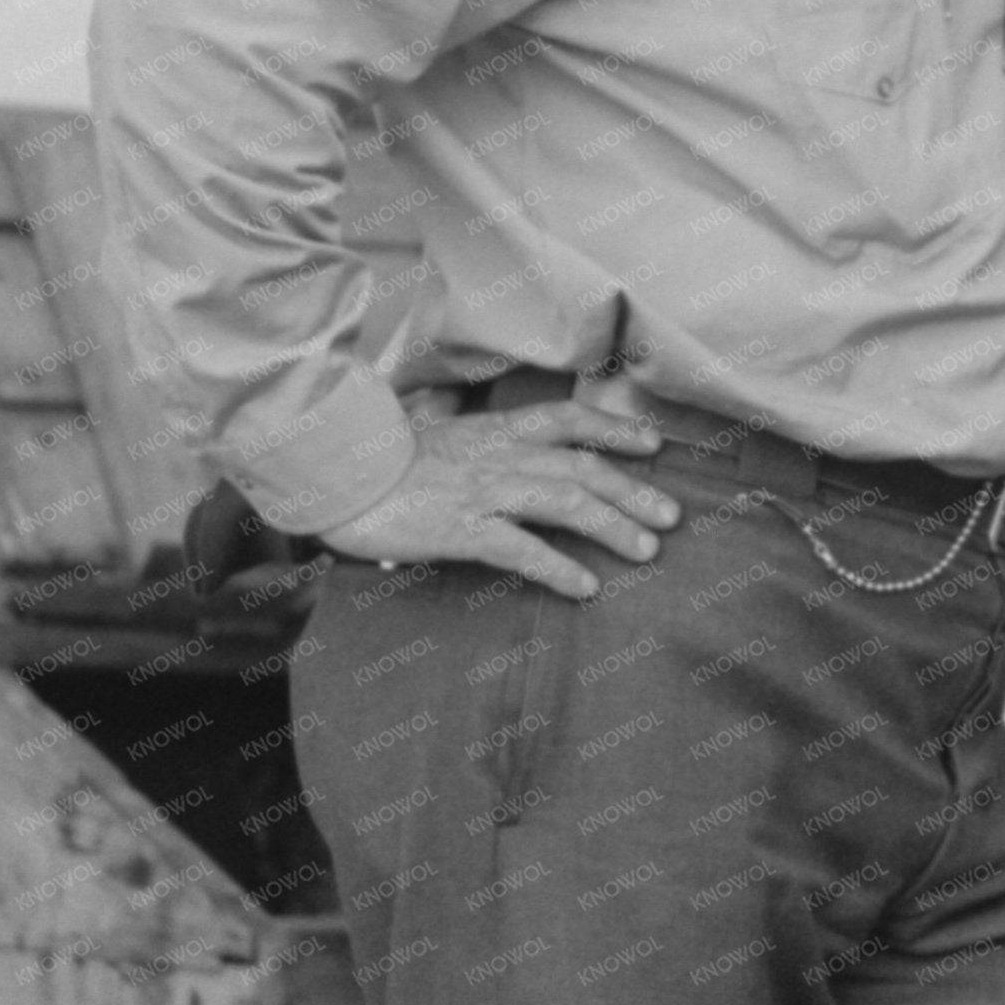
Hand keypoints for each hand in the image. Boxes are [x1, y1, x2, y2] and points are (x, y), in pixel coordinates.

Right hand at [314, 399, 680, 600]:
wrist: (333, 476)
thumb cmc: (380, 460)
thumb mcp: (434, 431)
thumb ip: (466, 429)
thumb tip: (469, 418)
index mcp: (496, 429)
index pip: (570, 419)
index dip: (616, 431)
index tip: (654, 445)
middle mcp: (500, 455)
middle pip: (584, 467)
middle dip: (634, 491)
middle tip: (671, 516)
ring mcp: (484, 491)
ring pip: (567, 504)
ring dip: (613, 526)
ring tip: (646, 551)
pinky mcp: (462, 529)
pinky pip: (523, 550)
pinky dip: (559, 567)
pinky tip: (585, 587)